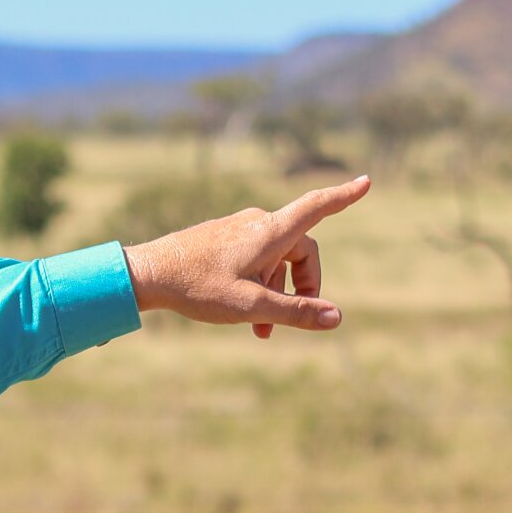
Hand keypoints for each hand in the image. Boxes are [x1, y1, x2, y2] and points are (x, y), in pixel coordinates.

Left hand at [122, 176, 368, 338]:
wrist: (145, 275)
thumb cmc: (196, 288)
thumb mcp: (250, 306)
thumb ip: (295, 312)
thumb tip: (336, 317)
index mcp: (269, 231)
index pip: (317, 208)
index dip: (344, 196)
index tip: (366, 182)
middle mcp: (256, 223)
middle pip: (299, 251)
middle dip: (302, 287)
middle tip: (286, 324)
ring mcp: (236, 229)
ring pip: (274, 260)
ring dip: (276, 292)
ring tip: (260, 330)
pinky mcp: (219, 238)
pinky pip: (252, 259)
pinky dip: (257, 284)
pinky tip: (240, 312)